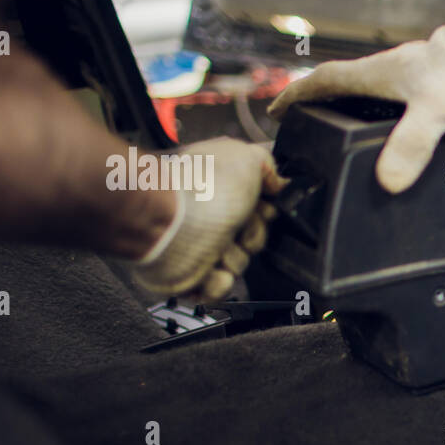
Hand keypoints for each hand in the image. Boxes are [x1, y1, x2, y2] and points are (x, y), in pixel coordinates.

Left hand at [132, 138, 285, 300]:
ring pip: (239, 264)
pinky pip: (219, 288)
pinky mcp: (191, 275)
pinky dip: (219, 283)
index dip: (266, 211)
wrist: (168, 221)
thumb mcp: (246, 157)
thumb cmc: (201, 188)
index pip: (259, 208)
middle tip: (239, 226)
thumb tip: (277, 181)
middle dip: (253, 236)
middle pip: (253, 238)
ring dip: (235, 258)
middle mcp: (211, 216)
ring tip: (218, 245)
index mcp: (222, 190)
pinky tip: (212, 268)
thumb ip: (268, 165)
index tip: (263, 208)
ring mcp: (200, 246)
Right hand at [268, 8, 444, 192]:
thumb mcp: (440, 113)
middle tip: (302, 125)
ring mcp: (412, 72)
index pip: (325, 81)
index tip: (275, 112)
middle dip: (317, 103)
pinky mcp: (431, 79)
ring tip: (339, 130)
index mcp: (381, 73)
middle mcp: (391, 68)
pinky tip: (392, 128)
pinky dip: (379, 108)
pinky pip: (392, 94)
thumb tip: (388, 180)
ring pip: (367, 88)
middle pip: (342, 84)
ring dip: (347, 104)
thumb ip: (412, 144)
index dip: (297, 97)